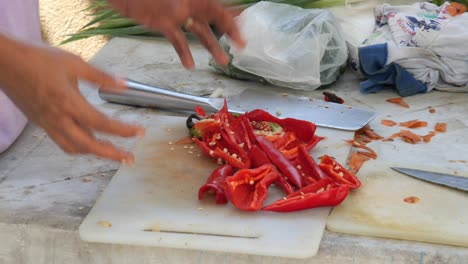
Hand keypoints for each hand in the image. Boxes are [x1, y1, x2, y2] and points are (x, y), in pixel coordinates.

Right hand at [0, 36, 143, 163]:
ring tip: (112, 152)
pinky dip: (79, 146)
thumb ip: (101, 77)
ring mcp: (48, 124)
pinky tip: (88, 141)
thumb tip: (124, 84)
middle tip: (129, 159)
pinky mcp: (41, 124)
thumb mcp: (74, 63)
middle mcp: (58, 119)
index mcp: (69, 102)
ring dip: (95, 153)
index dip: (124, 131)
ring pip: (74, 148)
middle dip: (112, 154)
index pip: (102, 124)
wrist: (4, 62)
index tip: (140, 133)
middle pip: (89, 146)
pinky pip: (62, 142)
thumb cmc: (37, 59)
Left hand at [108, 0, 244, 68]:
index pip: (219, 11)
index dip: (233, 24)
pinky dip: (184, 52)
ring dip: (211, 46)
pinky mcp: (163, 23)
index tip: (241, 38)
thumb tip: (184, 14)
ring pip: (199, 32)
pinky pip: (178, 39)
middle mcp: (189, 5)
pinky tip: (190, 65)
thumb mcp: (169, 0)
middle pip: (213, 20)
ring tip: (222, 61)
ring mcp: (176, 15)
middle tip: (239, 47)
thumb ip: (179, 7)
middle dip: (228, 34)